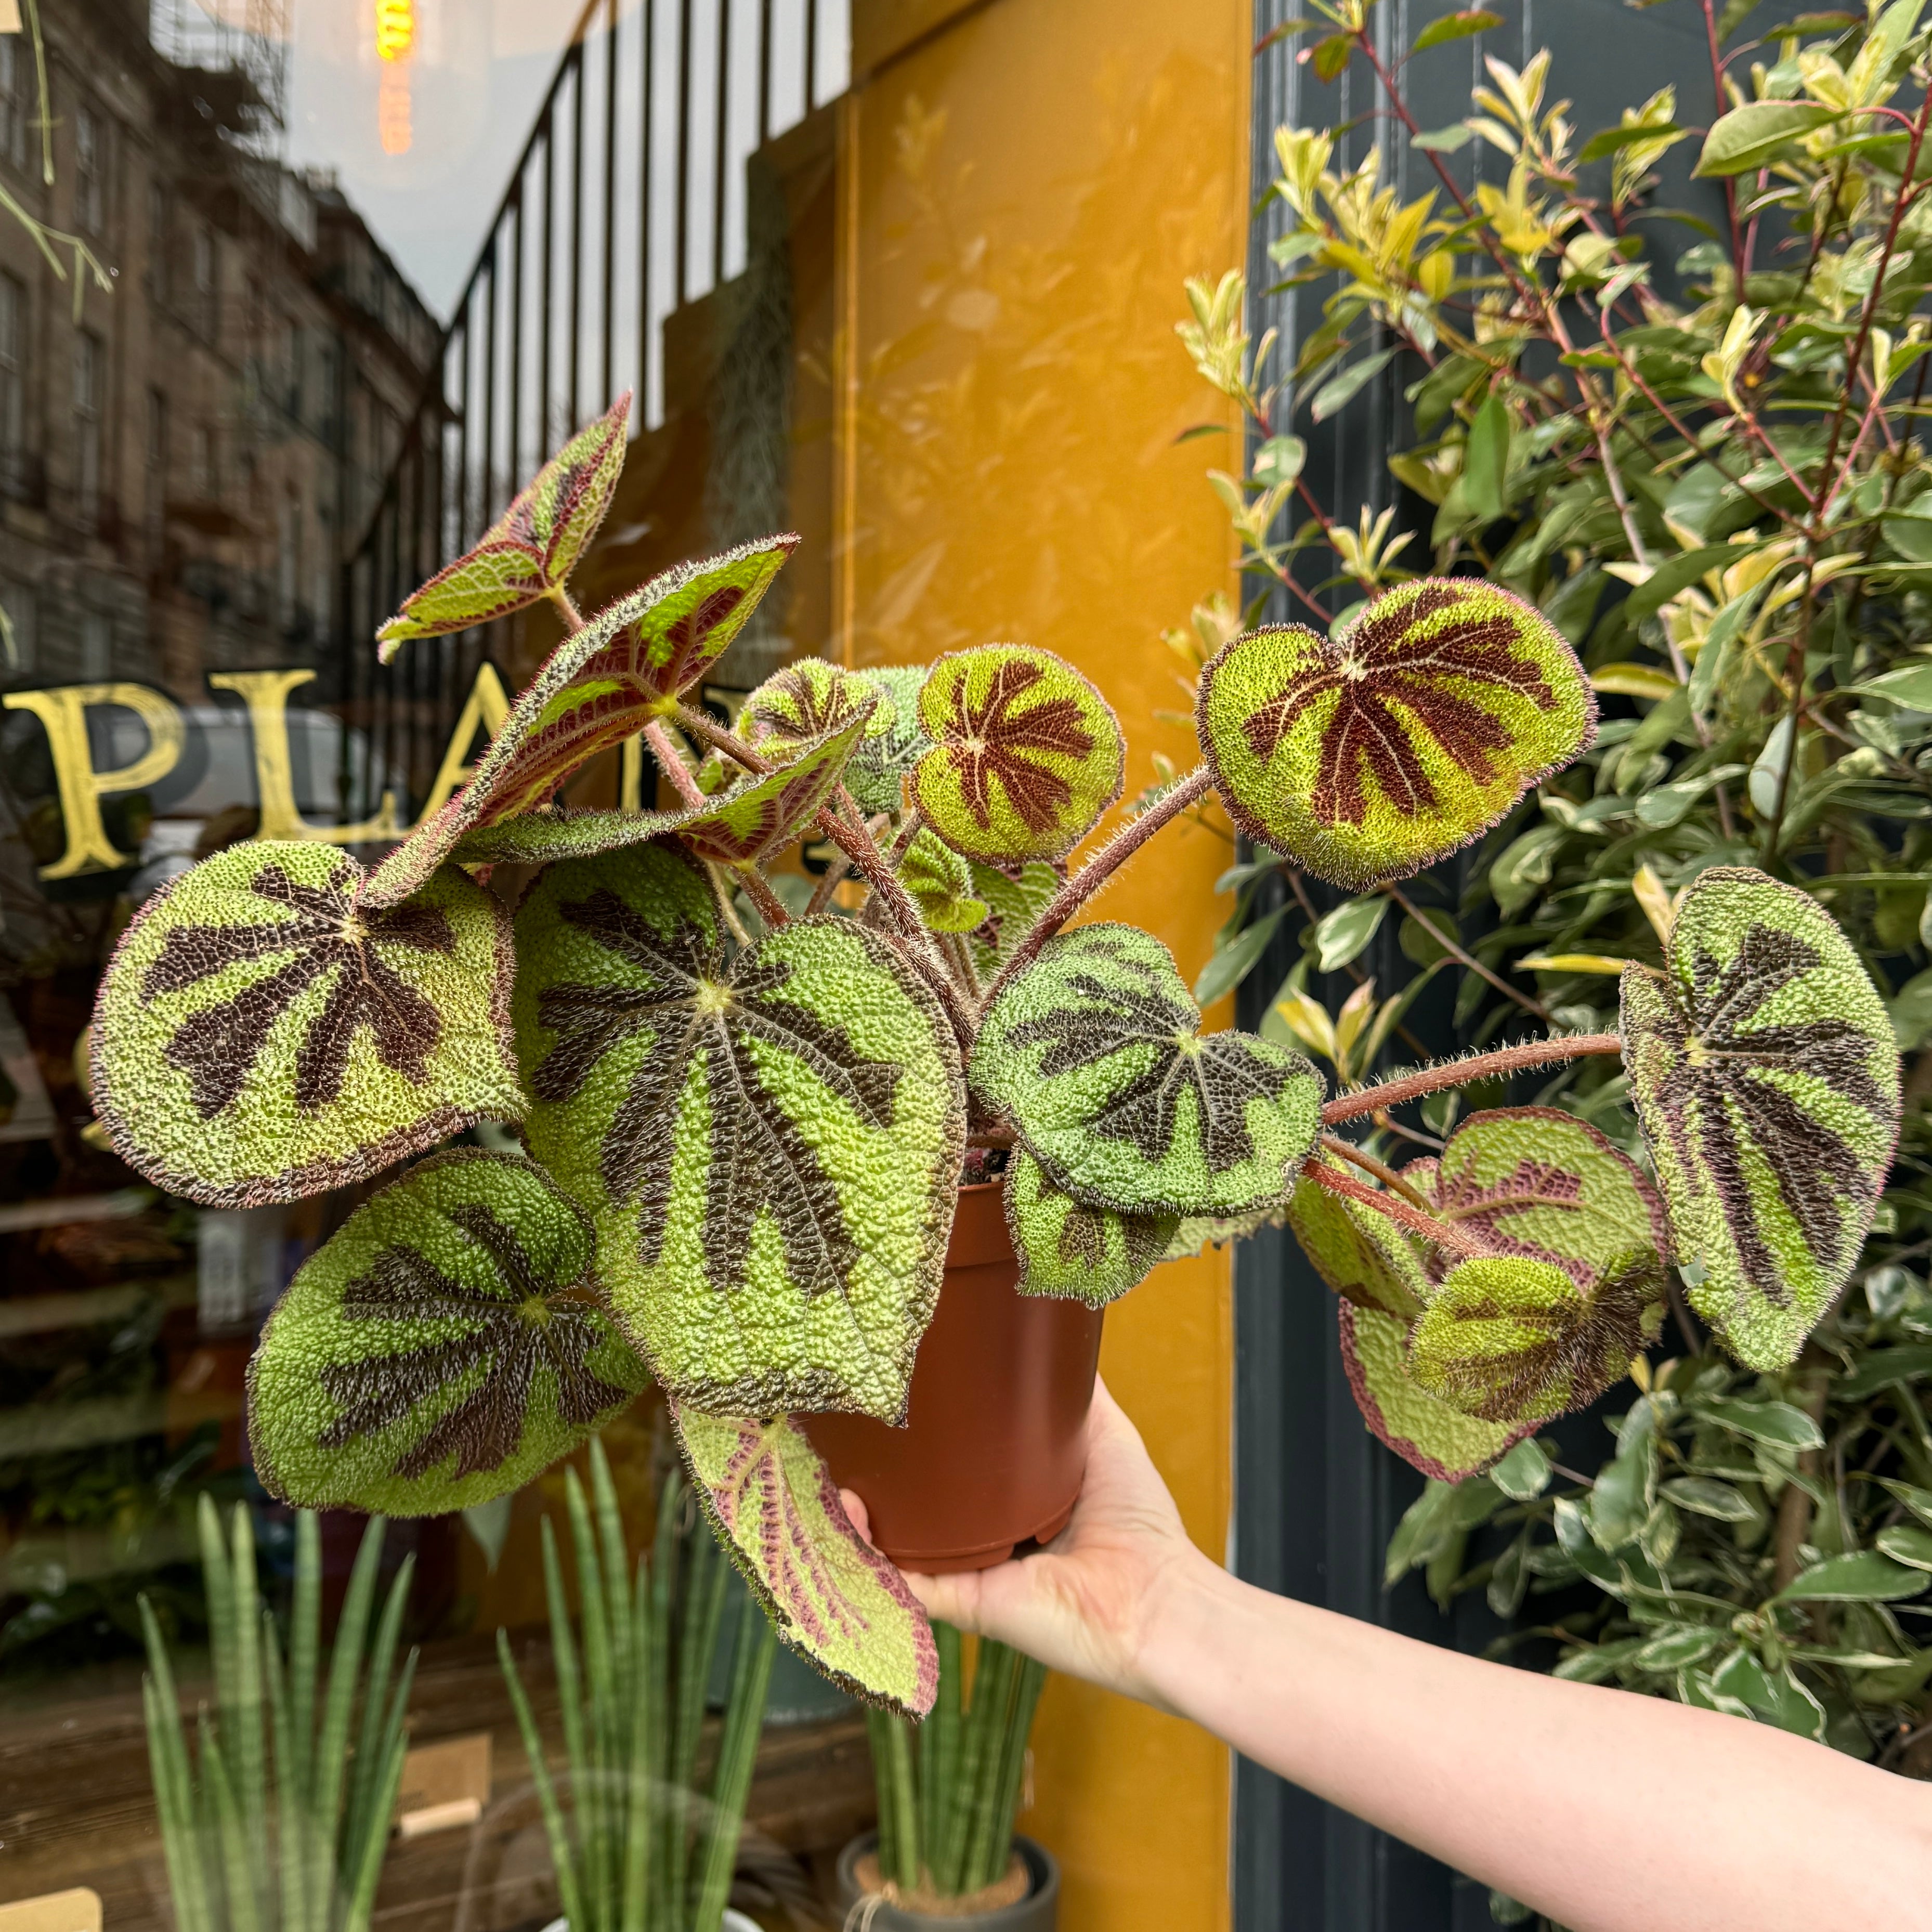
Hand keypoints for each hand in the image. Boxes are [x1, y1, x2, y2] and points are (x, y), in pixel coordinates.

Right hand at [842, 1377, 1211, 1708]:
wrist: (1156, 1601)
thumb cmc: (1139, 1520)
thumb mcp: (1103, 1434)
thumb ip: (1074, 1393)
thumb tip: (1052, 1329)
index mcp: (1009, 1503)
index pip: (953, 1470)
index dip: (922, 1440)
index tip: (890, 1400)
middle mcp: (981, 1538)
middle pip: (916, 1505)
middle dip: (878, 1476)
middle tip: (844, 1432)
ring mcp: (968, 1573)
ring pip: (896, 1542)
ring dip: (857, 1511)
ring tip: (830, 1468)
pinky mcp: (963, 1604)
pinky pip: (903, 1582)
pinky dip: (868, 1554)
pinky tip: (845, 1513)